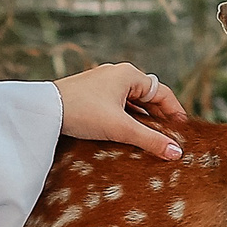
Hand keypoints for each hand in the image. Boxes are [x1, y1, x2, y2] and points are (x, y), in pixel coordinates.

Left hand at [58, 62, 186, 160]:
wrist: (43, 110)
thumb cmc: (82, 112)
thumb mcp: (120, 128)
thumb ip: (149, 140)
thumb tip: (176, 153)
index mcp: (129, 74)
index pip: (162, 92)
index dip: (175, 111)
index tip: (182, 130)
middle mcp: (117, 74)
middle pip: (148, 96)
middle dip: (159, 116)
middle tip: (169, 137)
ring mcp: (102, 82)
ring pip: (131, 101)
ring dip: (142, 118)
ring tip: (150, 138)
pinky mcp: (90, 93)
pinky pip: (117, 104)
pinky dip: (126, 117)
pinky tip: (125, 133)